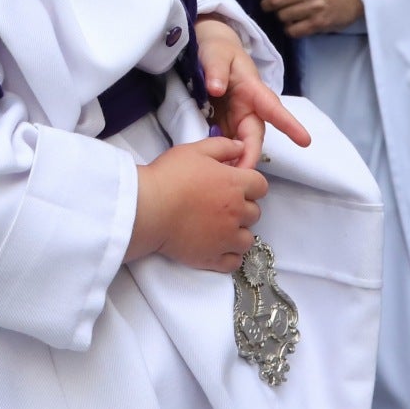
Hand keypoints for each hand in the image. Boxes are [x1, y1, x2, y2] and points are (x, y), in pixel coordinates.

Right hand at [128, 137, 268, 272]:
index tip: (237, 184)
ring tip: (221, 228)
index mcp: (235, 185)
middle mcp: (236, 212)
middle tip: (223, 204)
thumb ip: (224, 147)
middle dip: (243, 208)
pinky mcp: (212, 258)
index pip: (261, 186)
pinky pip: (234, 262)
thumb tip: (242, 148)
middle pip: (255, 213)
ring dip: (238, 233)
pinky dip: (229, 256)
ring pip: (247, 239)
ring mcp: (226, 238)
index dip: (251, 184)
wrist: (148, 208)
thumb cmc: (169, 177)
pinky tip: (217, 246)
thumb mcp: (196, 150)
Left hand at [194, 17, 311, 169]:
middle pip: (255, 136)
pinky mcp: (224, 126)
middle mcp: (249, 109)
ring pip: (242, 145)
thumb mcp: (215, 53)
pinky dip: (222, 158)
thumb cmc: (218, 50)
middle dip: (251, 155)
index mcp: (253, 90)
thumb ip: (216, 69)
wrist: (209, 53)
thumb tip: (215, 88)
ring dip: (237, 161)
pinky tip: (212, 169)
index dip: (289, 125)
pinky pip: (226, 145)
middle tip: (243, 174)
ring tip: (225, 177)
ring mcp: (236, 119)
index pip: (273, 108)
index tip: (305, 140)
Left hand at [254, 0, 363, 38]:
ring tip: (285, 12)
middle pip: (274, 0)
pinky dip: (289, 28)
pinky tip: (294, 22)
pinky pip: (293, 30)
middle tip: (267, 5)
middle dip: (265, 4)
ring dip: (279, 16)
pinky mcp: (320, 23)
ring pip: (282, 16)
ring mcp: (315, 7)